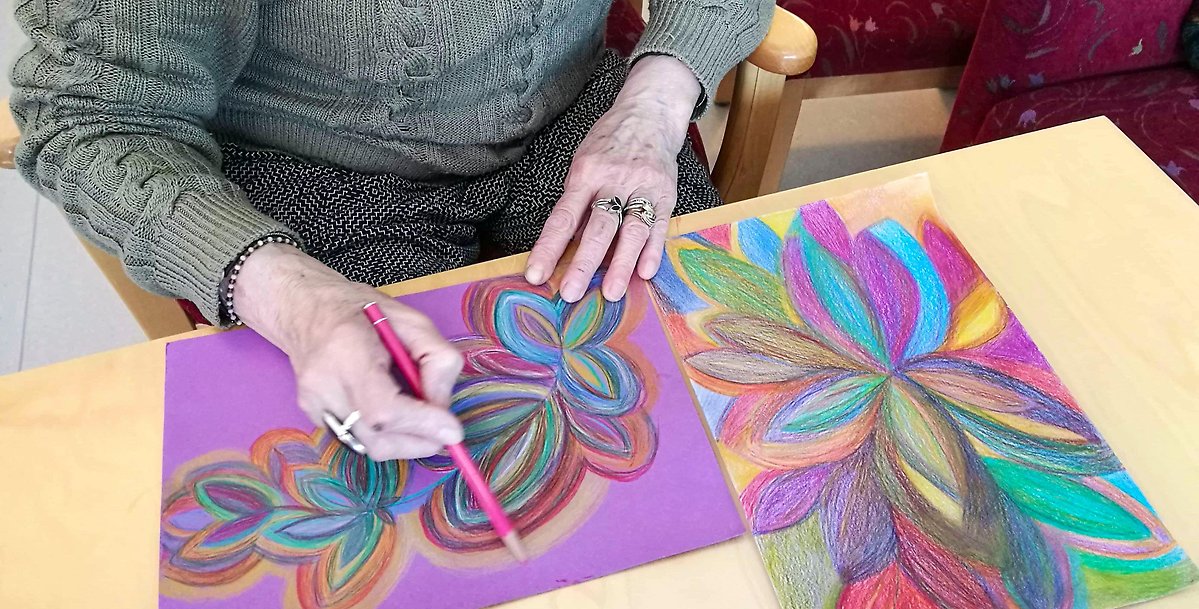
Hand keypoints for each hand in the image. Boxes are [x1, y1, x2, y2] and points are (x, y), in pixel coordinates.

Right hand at [234, 244, 464, 460]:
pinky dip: (385, 435)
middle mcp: (323, 384)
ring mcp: (314, 404)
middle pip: (377, 437)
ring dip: (405, 442)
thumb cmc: (361, 310)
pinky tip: (392, 412)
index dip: (421, 424)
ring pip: (369, 447)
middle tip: (444, 430)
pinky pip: (358, 439)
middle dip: (420, 441)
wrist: (305, 309)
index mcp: (347, 351)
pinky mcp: (313, 417)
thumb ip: (436, 359)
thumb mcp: (413, 321)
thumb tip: (443, 407)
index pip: (383, 408)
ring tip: (419, 417)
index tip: (451, 431)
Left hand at [524, 55, 700, 301]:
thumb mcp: (583, 162)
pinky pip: (658, 226)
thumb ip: (577, 200)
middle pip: (598, 227)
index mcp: (586, 173)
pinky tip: (645, 273)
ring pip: (632, 230)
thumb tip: (565, 243)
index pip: (563, 217)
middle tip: (571, 293)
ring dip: (621, 264)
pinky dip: (652, 251)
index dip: (548, 248)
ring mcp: (643, 186)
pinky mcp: (666, 193)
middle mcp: (614, 180)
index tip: (536, 275)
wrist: (650, 113)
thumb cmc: (609, 142)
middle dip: (583, 263)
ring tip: (612, 293)